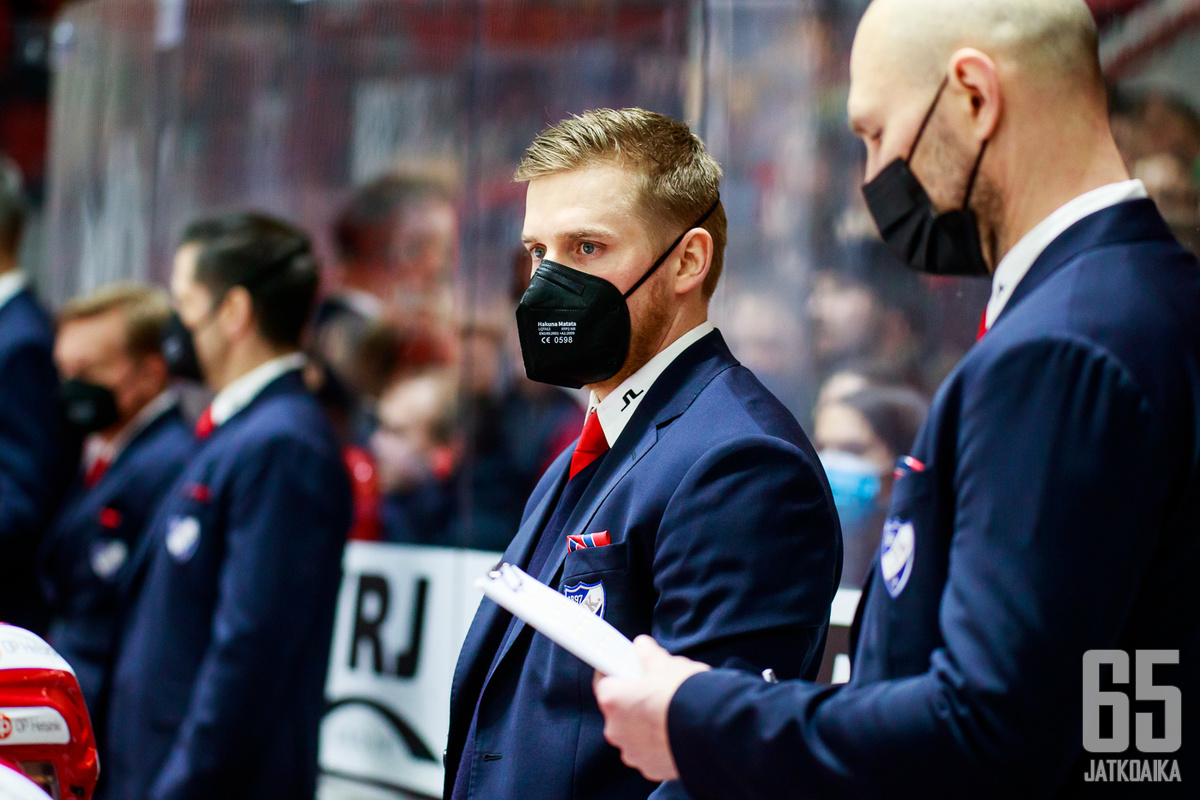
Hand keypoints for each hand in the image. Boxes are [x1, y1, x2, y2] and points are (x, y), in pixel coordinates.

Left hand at [593, 635, 710, 781]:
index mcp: (613, 700)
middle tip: (653, 689)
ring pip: (634, 733)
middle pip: (619, 710)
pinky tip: (676, 731)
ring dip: (646, 724)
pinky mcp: (651, 768)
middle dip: (633, 700)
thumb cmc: (685, 696)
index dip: (616, 673)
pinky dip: (659, 742)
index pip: (603, 682)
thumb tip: (643, 647)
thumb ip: (650, 655)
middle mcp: (617, 729)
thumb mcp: (668, 665)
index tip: (625, 668)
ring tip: (669, 711)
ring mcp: (633, 752)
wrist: (713, 731)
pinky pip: (650, 751)